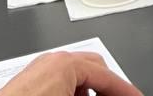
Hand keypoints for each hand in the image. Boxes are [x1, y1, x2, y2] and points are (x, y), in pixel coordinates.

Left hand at [0, 50, 142, 95]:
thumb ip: (103, 94)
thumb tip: (120, 94)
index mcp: (66, 63)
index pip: (108, 75)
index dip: (125, 89)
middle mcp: (51, 60)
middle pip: (94, 67)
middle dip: (106, 85)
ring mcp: (38, 69)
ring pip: (75, 73)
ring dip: (88, 89)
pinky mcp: (27, 81)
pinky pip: (58, 79)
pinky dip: (70, 89)